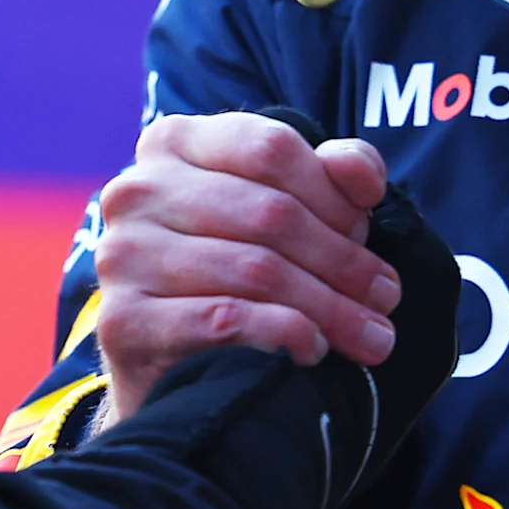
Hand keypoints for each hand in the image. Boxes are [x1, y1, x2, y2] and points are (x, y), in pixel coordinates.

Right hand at [93, 110, 400, 424]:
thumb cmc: (231, 270)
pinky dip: (283, 334)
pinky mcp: (122, 320)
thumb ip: (329, 175)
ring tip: (368, 335)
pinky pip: (224, 320)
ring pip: (255, 270)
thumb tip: (361, 174)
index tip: (368, 231)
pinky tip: (312, 349)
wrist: (167, 366)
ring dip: (328, 307)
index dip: (332, 192)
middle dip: (342, 259)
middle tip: (385, 296)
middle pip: (270, 212)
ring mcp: (122, 254)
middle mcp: (136, 190)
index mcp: (172, 143)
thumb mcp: (281, 208)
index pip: (271, 147)